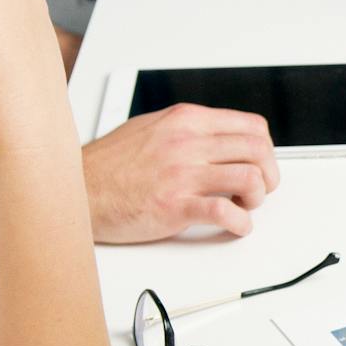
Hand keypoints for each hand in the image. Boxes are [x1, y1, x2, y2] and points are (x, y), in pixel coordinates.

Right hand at [83, 103, 280, 242]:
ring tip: (244, 206)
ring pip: (250, 178)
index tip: (261, 164)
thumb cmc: (110, 165)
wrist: (77, 188)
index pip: (252, 126)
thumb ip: (188, 129)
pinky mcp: (174, 206)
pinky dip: (241, 223)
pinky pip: (225, 212)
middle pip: (258, 151)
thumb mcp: (151, 127)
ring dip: (257, 198)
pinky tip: (235, 225)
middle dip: (269, 174)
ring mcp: (182, 174)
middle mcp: (187, 143)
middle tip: (260, 190)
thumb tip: (220, 137)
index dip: (266, 149)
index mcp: (186, 120)